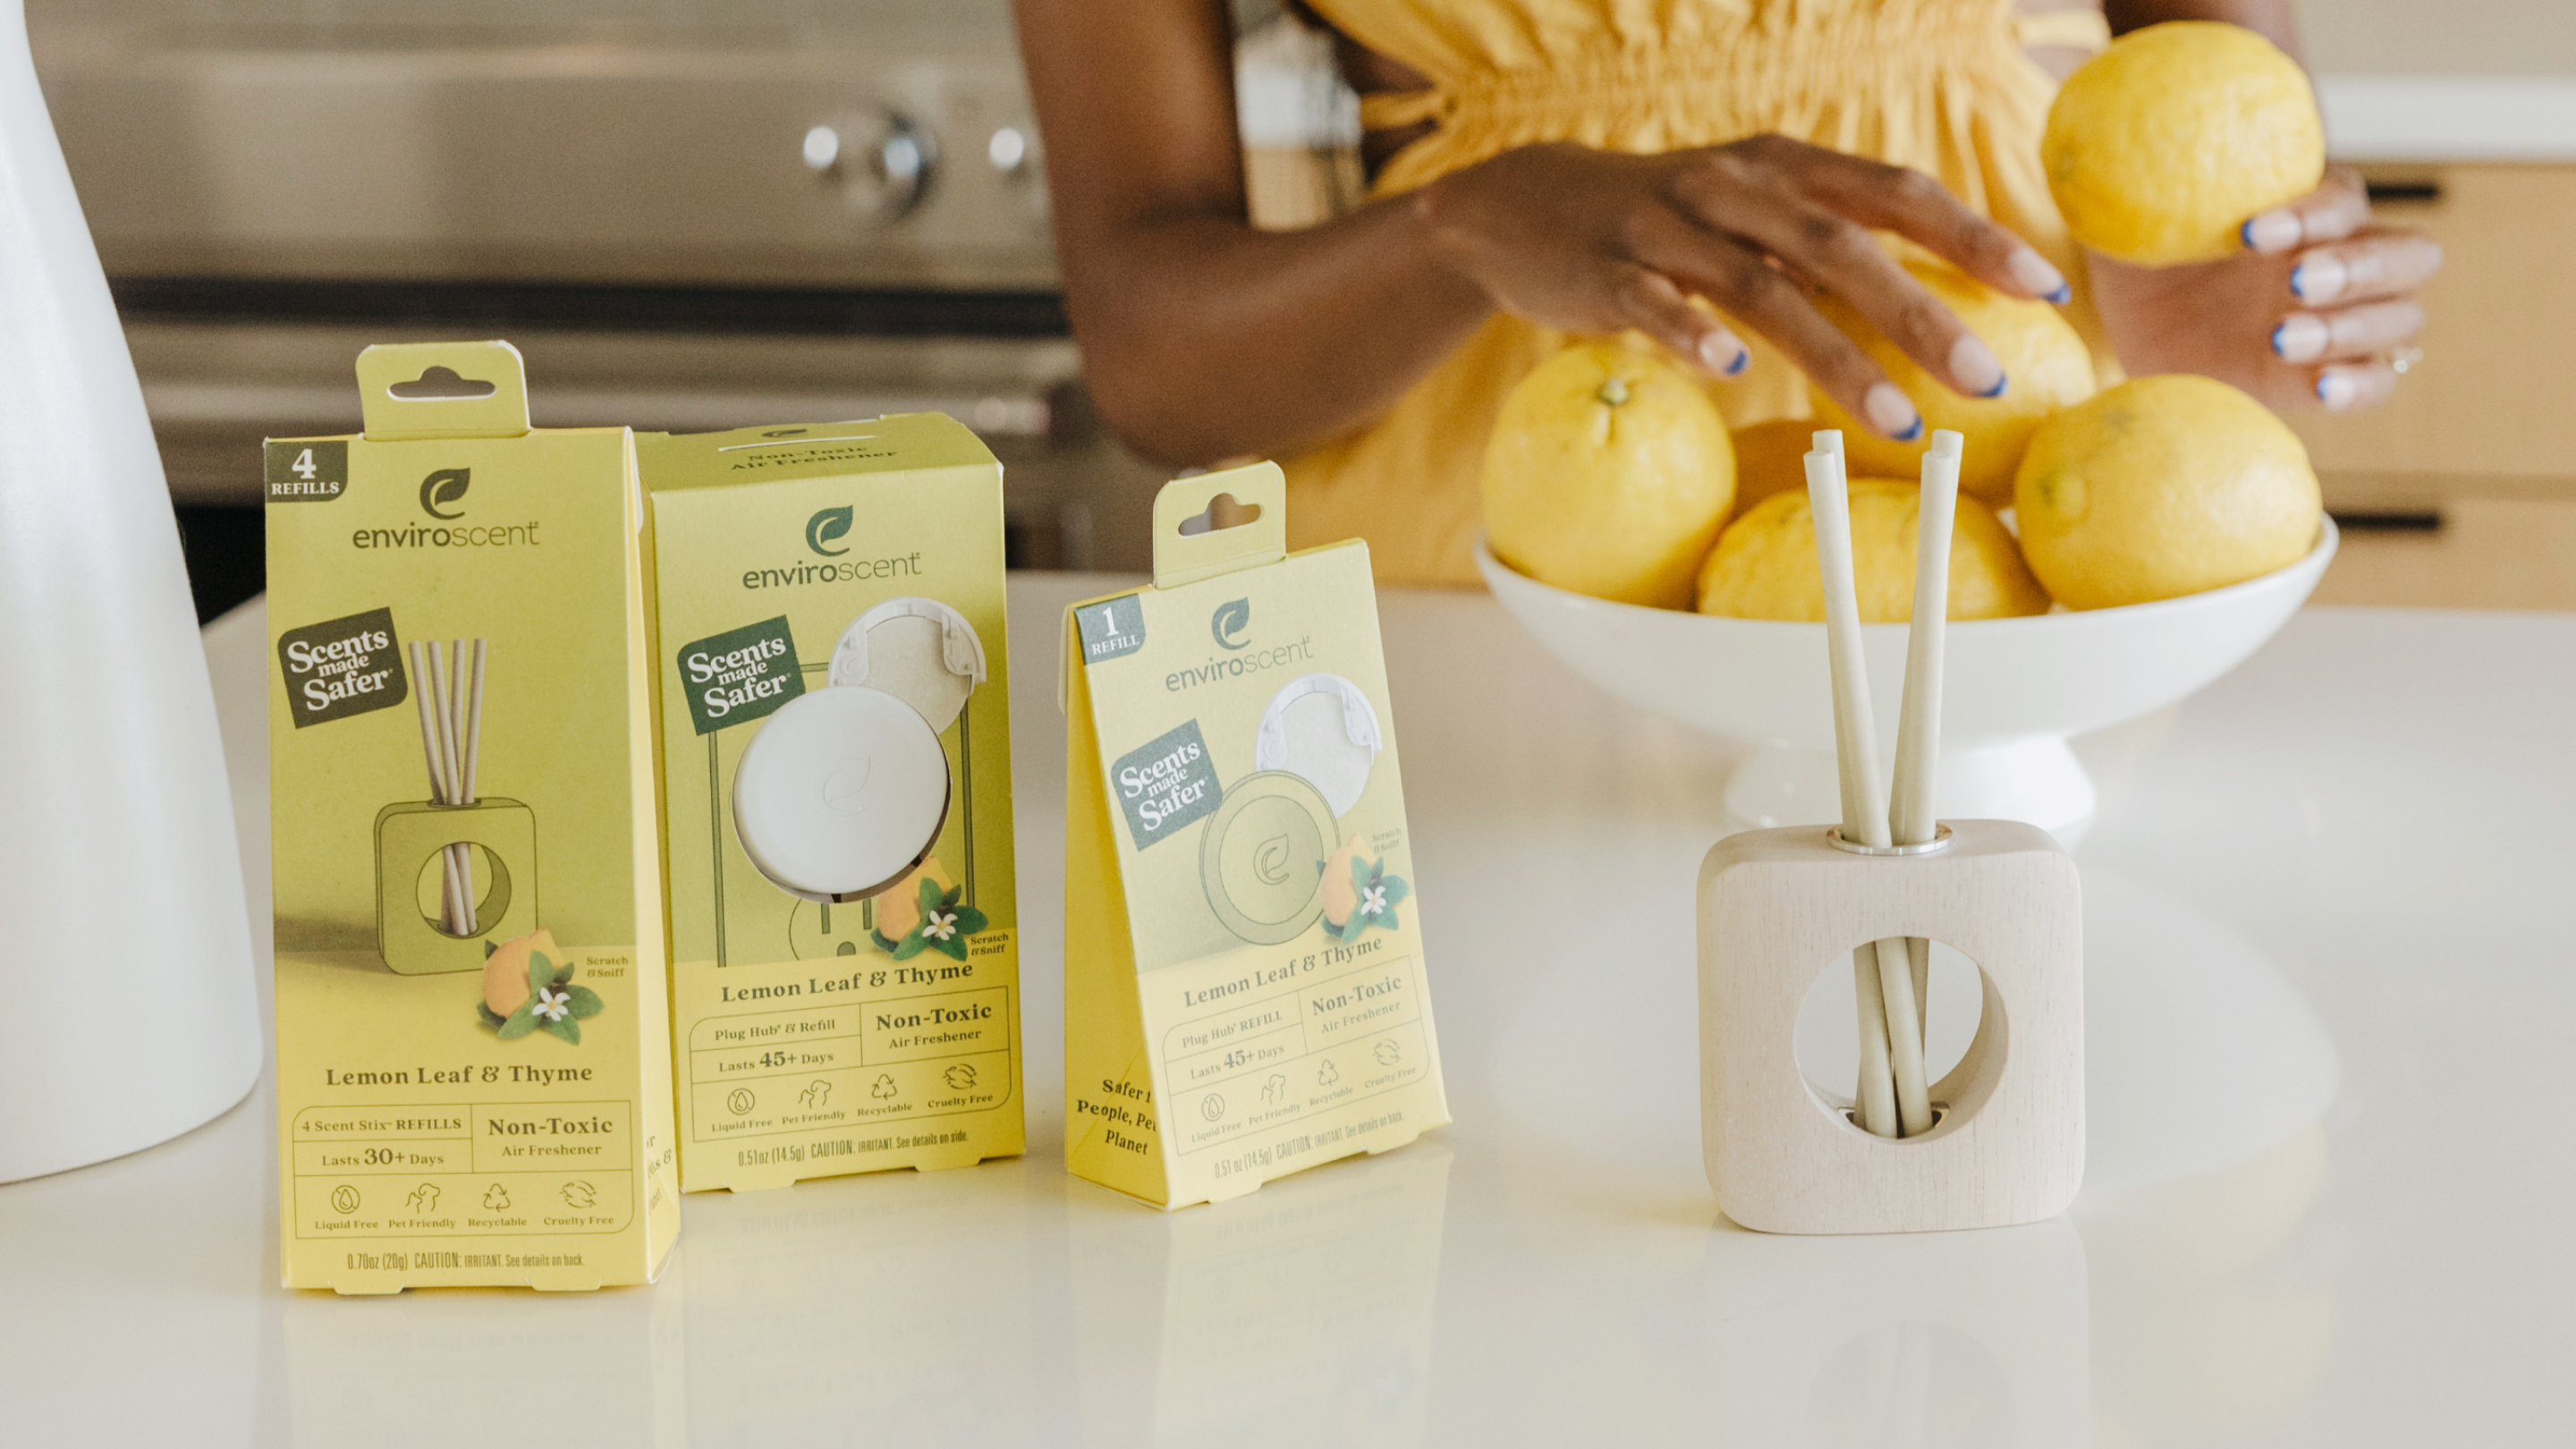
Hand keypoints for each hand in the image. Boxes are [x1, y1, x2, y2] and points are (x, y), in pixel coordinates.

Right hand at [1412, 135, 2074, 440]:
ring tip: (1895, 419)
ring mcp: (1669, 227)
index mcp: (1786, 168)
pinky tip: (1732, 372)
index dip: (1974, 237)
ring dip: (1837, 355)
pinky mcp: (1607, 270)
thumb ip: (1833, 248)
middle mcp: (1736, 188)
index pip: (1896, 194)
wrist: (1521, 205)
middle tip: (1984, 377)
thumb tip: (1942, 307)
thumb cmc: (1667, 224)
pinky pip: (1655, 303)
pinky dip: (1693, 333)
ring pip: (1764, 288)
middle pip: (1843, 247)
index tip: (2043, 291)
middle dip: (1922, 312)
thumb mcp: (1753, 215)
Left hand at [2085, 167, 2442, 411]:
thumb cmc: (2140, 255)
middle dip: (2359, 266)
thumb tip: (2101, 130)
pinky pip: (2377, 379)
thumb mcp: (2132, 215)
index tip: (2251, 233)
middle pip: (2407, 255)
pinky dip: (2361, 384)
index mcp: (2307, 210)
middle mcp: (2339, 260)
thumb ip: (2136, 178)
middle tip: (2293, 281)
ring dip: (2349, 326)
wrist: (2128, 328)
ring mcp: (2338, 321)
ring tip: (2279, 338)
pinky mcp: (2319, 376)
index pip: (2344, 200)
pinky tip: (2321, 385)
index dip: (2313, 213)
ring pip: (2397, 317)